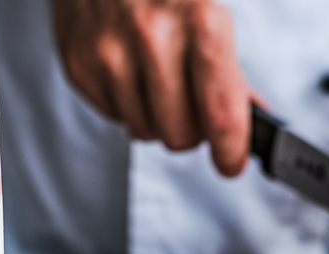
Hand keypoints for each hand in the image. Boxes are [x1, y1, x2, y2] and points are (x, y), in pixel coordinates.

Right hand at [52, 0, 250, 176]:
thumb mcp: (208, 7)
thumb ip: (229, 67)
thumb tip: (250, 115)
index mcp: (199, 19)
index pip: (220, 115)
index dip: (231, 150)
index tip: (232, 162)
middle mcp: (151, 36)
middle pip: (181, 135)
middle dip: (192, 130)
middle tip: (192, 105)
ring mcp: (108, 52)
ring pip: (146, 131)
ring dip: (157, 117)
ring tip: (157, 79)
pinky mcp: (78, 63)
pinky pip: (114, 116)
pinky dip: (126, 103)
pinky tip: (130, 70)